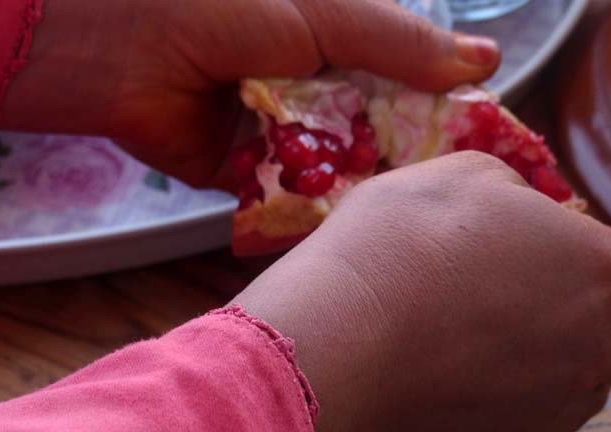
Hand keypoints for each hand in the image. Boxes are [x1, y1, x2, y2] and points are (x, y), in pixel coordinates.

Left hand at [0, 0, 498, 186]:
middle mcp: (314, 93)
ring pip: (340, 173)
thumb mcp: (326, 14)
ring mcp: (283, 136)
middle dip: (409, 163)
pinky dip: (316, 211)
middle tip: (456, 198)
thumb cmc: (224, 7)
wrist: (122, 45)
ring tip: (410, 218)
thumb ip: (400, 45)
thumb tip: (485, 62)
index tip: (488, 147)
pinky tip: (353, 231)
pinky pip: (293, 200)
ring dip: (364, 190)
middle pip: (378, 136)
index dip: (446, 114)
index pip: (409, 84)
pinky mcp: (248, 175)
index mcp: (338, 46)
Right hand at [233, 152, 610, 431]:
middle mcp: (599, 343)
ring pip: (579, 369)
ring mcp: (561, 402)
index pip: (600, 250)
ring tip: (481, 332)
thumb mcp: (459, 174)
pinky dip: (516, 388)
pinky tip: (464, 370)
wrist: (339, 344)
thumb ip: (513, 188)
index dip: (552, 241)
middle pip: (602, 315)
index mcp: (600, 267)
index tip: (500, 243)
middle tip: (498, 286)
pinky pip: (537, 408)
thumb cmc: (399, 244)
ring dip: (550, 347)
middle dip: (567, 297)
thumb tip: (521, 211)